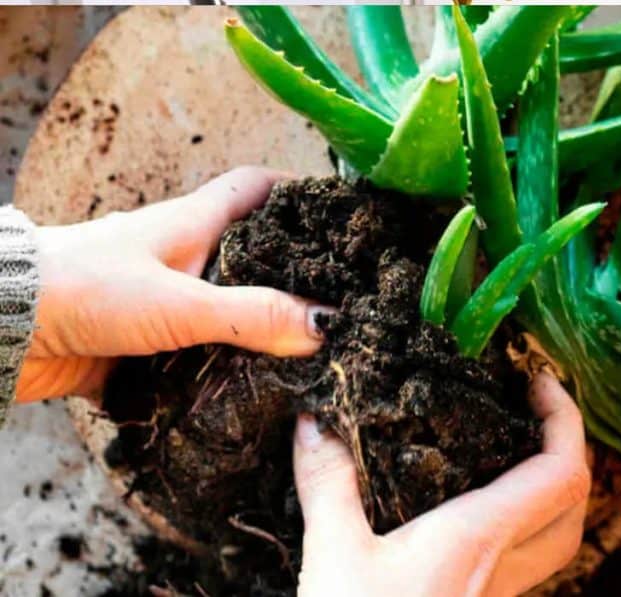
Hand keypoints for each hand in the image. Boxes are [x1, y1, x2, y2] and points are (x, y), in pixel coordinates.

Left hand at [17, 166, 327, 402]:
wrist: (3, 329)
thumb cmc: (84, 288)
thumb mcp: (180, 302)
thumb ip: (252, 314)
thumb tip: (325, 325)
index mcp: (193, 223)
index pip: (256, 188)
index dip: (299, 193)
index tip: (340, 214)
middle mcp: (182, 257)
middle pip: (252, 254)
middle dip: (293, 275)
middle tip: (341, 301)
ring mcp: (162, 301)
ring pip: (228, 310)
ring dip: (260, 332)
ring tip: (312, 358)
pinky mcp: (143, 344)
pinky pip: (199, 355)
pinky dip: (223, 371)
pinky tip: (252, 394)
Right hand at [293, 372, 589, 596]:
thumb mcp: (332, 555)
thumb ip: (328, 483)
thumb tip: (312, 422)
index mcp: (479, 537)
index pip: (561, 471)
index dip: (567, 417)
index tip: (542, 380)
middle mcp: (504, 567)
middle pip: (574, 503)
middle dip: (569, 447)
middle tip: (535, 412)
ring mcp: (498, 595)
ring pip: (557, 537)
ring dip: (552, 489)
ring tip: (515, 452)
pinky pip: (525, 561)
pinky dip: (522, 523)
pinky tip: (478, 512)